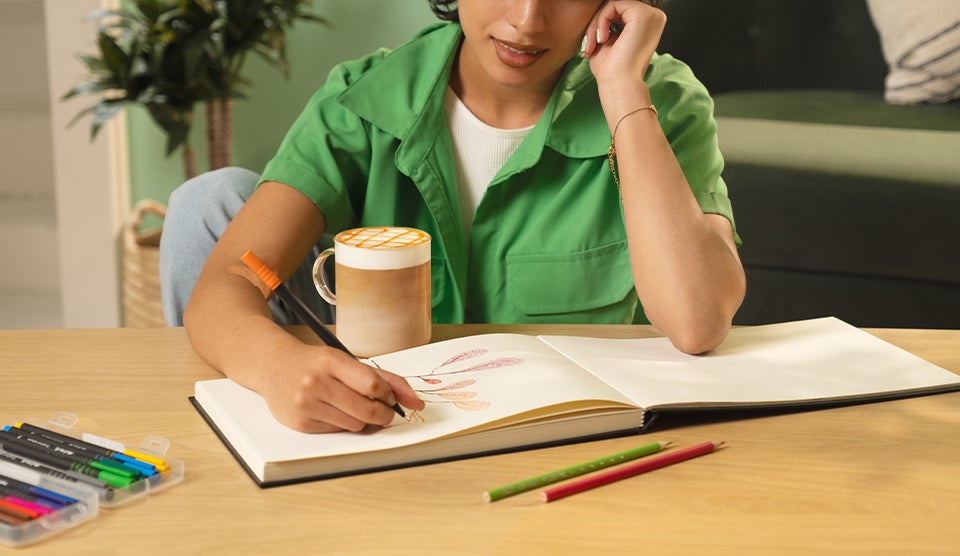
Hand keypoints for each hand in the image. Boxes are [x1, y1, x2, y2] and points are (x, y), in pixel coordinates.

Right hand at [256, 341, 424, 432]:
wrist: (274, 366)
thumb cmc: (317, 363)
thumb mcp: (347, 360)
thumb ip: (385, 379)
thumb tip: (417, 401)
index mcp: (331, 361)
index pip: (372, 385)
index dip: (388, 395)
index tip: (389, 397)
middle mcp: (316, 382)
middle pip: (367, 410)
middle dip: (384, 414)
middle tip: (384, 411)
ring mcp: (306, 403)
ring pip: (355, 425)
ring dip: (364, 421)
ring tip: (355, 407)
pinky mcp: (300, 423)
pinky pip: (338, 431)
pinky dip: (345, 425)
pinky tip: (336, 412)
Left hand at [581, 1, 666, 118]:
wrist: (620, 85)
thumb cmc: (611, 70)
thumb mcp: (607, 41)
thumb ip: (606, 23)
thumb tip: (597, 9)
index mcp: (648, 24)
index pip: (618, 12)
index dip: (600, 25)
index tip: (591, 45)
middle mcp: (654, 17)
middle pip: (615, 7)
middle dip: (596, 24)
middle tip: (589, 45)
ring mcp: (651, 14)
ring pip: (612, 5)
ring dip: (596, 24)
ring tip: (593, 44)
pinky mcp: (643, 14)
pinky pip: (612, 4)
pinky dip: (600, 21)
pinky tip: (602, 39)